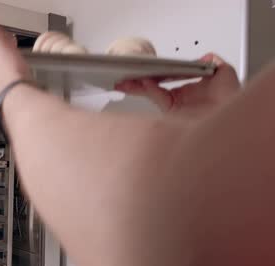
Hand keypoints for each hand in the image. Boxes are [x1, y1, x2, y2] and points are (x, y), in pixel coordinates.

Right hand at [115, 53, 240, 114]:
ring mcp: (174, 108)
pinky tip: (142, 82)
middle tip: (124, 77)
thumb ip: (213, 61)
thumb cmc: (231, 101)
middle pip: (152, 89)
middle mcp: (179, 101)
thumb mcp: (225, 73)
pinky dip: (149, 89)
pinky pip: (157, 98)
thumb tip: (205, 56)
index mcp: (189, 93)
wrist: (232, 118)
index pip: (165, 82)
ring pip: (150, 94)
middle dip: (136, 83)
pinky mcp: (172, 112)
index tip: (144, 69)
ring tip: (124, 81)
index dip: (153, 75)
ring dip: (136, 87)